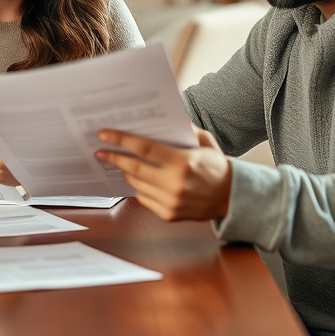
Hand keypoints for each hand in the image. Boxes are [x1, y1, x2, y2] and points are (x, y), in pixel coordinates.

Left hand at [95, 127, 231, 221]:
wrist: (234, 198)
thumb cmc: (217, 167)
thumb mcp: (204, 142)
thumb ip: (184, 130)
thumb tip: (161, 120)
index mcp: (182, 162)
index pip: (144, 149)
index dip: (121, 141)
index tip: (104, 135)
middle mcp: (175, 184)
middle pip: (134, 168)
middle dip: (114, 158)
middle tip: (100, 151)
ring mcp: (171, 202)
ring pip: (136, 185)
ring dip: (125, 173)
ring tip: (119, 163)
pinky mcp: (169, 215)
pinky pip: (144, 199)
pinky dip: (138, 187)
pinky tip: (138, 179)